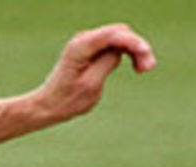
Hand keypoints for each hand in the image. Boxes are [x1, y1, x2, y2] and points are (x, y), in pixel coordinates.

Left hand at [33, 24, 155, 123]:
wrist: (48, 106)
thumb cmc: (66, 100)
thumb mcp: (90, 85)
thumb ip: (107, 63)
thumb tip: (121, 50)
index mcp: (81, 47)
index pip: (113, 35)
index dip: (133, 42)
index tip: (146, 53)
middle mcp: (83, 39)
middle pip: (119, 32)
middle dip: (136, 47)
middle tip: (147, 68)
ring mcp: (87, 42)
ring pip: (120, 38)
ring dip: (134, 50)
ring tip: (143, 70)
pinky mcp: (91, 49)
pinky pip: (115, 45)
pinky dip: (127, 53)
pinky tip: (136, 66)